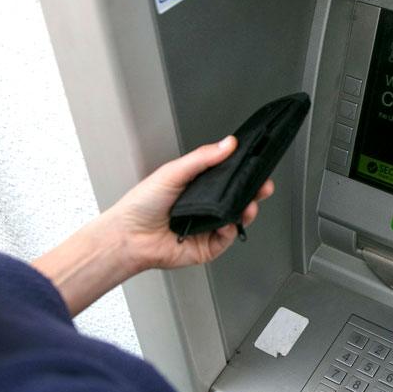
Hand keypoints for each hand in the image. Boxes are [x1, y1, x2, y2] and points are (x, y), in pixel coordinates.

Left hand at [105, 135, 273, 271]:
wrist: (129, 236)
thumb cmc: (142, 205)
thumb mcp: (173, 172)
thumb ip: (203, 158)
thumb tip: (227, 144)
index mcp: (197, 187)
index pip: (228, 178)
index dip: (244, 173)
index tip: (257, 166)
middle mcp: (205, 207)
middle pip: (238, 199)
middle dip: (254, 192)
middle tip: (263, 186)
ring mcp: (207, 227)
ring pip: (237, 219)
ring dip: (247, 210)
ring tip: (249, 204)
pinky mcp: (208, 247)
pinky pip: (227, 237)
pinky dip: (231, 229)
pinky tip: (226, 222)